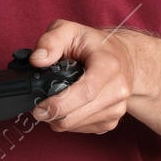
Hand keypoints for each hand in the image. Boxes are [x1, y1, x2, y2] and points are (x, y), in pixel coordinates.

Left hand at [25, 19, 135, 134]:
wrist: (123, 58)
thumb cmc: (94, 44)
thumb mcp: (70, 30)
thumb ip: (51, 41)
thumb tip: (37, 60)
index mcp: (108, 65)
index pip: (85, 91)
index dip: (59, 104)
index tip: (39, 107)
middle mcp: (118, 89)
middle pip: (78, 114)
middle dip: (52, 115)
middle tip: (37, 108)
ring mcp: (117, 108)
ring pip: (77, 125)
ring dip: (59, 119)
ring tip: (53, 101)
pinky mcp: (112, 121)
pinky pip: (83, 129)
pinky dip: (69, 122)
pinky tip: (68, 106)